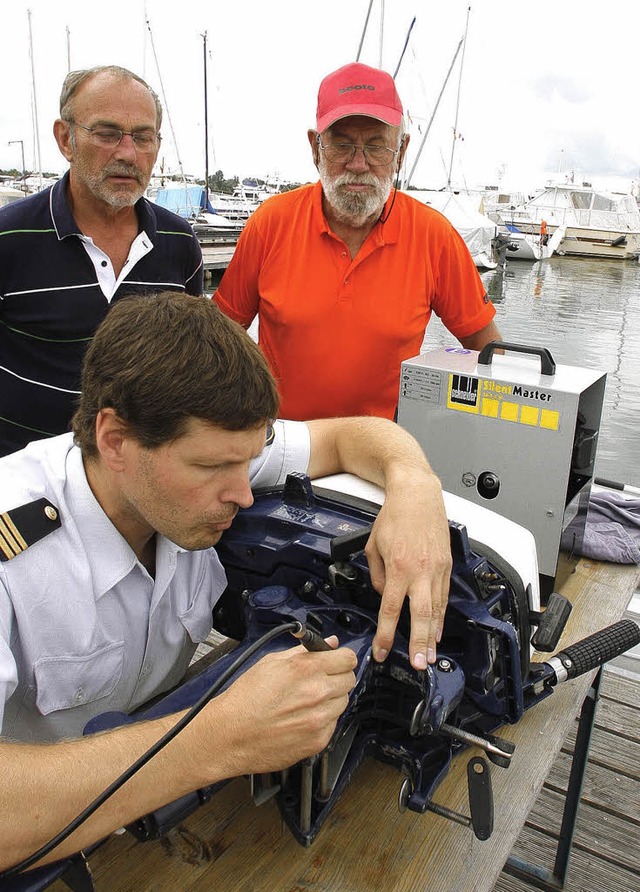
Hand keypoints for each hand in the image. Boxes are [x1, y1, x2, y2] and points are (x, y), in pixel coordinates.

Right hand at [212, 640, 356, 774]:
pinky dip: (323, 720)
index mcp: (306, 669)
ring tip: (306, 702)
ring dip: (331, 699)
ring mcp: (320, 719)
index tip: (336, 661)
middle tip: (320, 680)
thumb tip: (328, 643)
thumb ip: (304, 651)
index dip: (341, 658)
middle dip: (337, 677)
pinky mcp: (318, 741)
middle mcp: (317, 693)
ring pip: (343, 703)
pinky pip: (333, 724)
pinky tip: (302, 718)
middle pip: (349, 680)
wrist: (230, 735)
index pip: (348, 658)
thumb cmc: (245, 699)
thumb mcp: (271, 662)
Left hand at [365, 474, 451, 669]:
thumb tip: (383, 595)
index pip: (390, 609)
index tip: (382, 650)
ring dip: (432, 634)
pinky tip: (436, 628)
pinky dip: (441, 614)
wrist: (417, 495)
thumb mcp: (373, 546)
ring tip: (429, 655)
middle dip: (419, 643)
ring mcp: (437, 568)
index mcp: (398, 567)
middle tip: (418, 664)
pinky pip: (444, 595)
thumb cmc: (394, 516)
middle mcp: (420, 570)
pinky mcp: (446, 564)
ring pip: (436, 608)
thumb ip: (377, 576)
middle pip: (420, 615)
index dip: (385, 634)